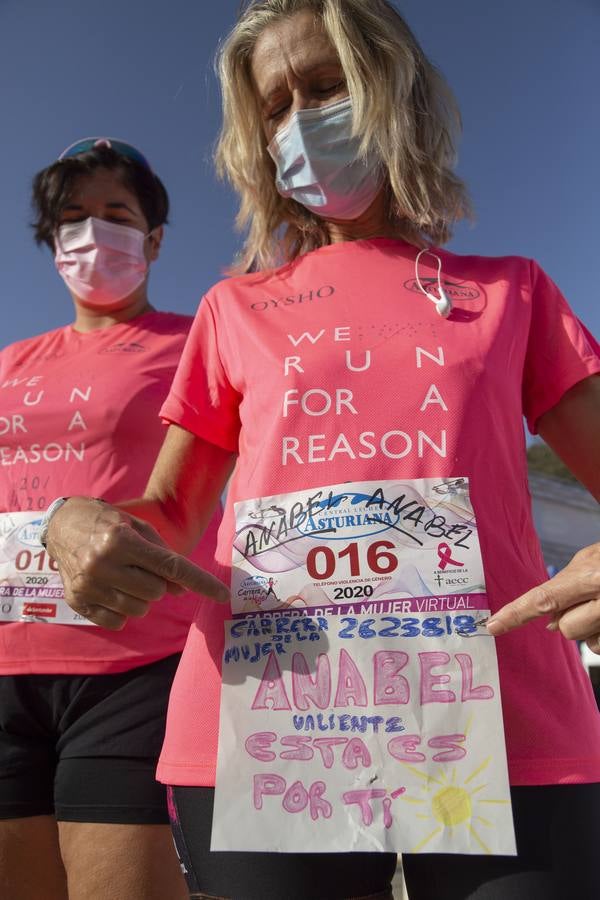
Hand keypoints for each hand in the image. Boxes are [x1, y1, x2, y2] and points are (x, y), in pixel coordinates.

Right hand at [46, 496, 229, 629]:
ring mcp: (88, 585)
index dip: (200, 582)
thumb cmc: (105, 522)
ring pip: (139, 609)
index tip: (222, 595)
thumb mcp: (137, 527)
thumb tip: (180, 589)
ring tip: (126, 576)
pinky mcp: (77, 601)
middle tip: (143, 567)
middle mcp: (103, 564)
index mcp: (121, 541)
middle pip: (156, 592)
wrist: (61, 525)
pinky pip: (118, 621)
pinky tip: (113, 589)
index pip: (171, 567)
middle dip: (158, 582)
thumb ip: (162, 556)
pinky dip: (123, 610)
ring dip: (142, 597)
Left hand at [486, 543, 599, 653]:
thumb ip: (565, 584)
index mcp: (590, 578)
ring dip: (590, 627)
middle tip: (589, 598)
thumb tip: (548, 618)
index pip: (544, 599)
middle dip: (572, 617)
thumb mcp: (592, 560)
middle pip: (566, 628)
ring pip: (586, 641)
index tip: (494, 625)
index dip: (515, 614)